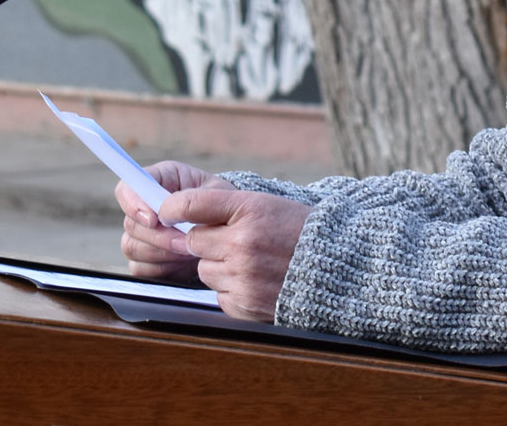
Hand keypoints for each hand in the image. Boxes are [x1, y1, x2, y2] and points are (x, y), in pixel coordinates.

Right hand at [115, 160, 235, 283]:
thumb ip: (193, 198)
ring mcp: (140, 235)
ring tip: (190, 252)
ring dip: (163, 253)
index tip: (154, 219)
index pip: (127, 189)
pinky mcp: (143, 260)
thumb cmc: (224, 204)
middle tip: (186, 242)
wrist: (231, 230)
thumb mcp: (217, 193)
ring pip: (133, 248)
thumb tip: (165, 212)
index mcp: (158, 180)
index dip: (134, 203)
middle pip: (131, 224)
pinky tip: (183, 264)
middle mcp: (143, 207)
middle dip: (159, 236)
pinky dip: (163, 269)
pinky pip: (140, 269)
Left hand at [159, 188, 312, 321]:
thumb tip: (179, 216)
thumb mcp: (268, 205)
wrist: (340, 267)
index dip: (174, 207)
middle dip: (207, 241)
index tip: (167, 210)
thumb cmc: (301, 232)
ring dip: (220, 266)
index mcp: (251, 209)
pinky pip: (219, 294)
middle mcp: (243, 243)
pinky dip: (233, 289)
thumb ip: (227, 209)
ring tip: (252, 262)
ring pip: (204, 269)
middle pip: (194, 241)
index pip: (193, 203)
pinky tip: (257, 281)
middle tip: (232, 241)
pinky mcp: (244, 303)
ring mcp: (243, 276)